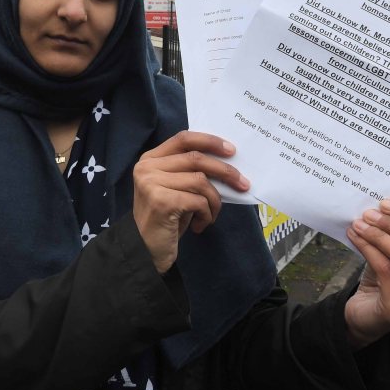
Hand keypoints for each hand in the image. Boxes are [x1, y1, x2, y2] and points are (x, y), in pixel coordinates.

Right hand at [133, 131, 249, 273]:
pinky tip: (200, 225)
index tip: (231, 150)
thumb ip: (191, 171)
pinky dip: (206, 214)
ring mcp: (151, 183)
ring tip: (211, 215)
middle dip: (225, 171)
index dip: (210, 141)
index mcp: (150, 159)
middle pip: (196, 158)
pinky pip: (198, 201)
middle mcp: (147, 168)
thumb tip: (227, 162)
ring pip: (200, 181)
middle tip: (243, 184)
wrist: (145, 250)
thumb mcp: (176, 188)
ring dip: (214, 201)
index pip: (183, 139)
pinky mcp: (161, 201)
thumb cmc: (166, 218)